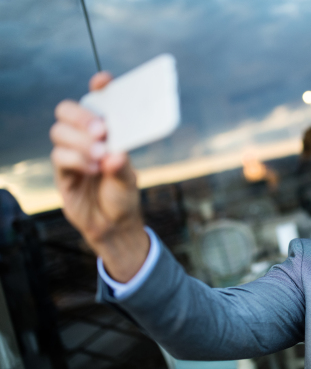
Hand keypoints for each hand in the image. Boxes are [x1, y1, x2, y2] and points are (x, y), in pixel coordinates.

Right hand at [50, 72, 148, 281]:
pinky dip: (77, 160)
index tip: (103, 81)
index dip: (99, 87)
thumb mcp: (129, 178)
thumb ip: (123, 165)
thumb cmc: (123, 195)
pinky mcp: (62, 173)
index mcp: (105, 132)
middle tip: (102, 130)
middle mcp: (85, 138)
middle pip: (67, 110)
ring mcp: (71, 153)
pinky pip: (59, 157)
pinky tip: (94, 169)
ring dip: (81, 142)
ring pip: (59, 132)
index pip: (96, 102)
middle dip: (82, 116)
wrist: (114, 224)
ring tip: (101, 156)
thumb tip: (115, 153)